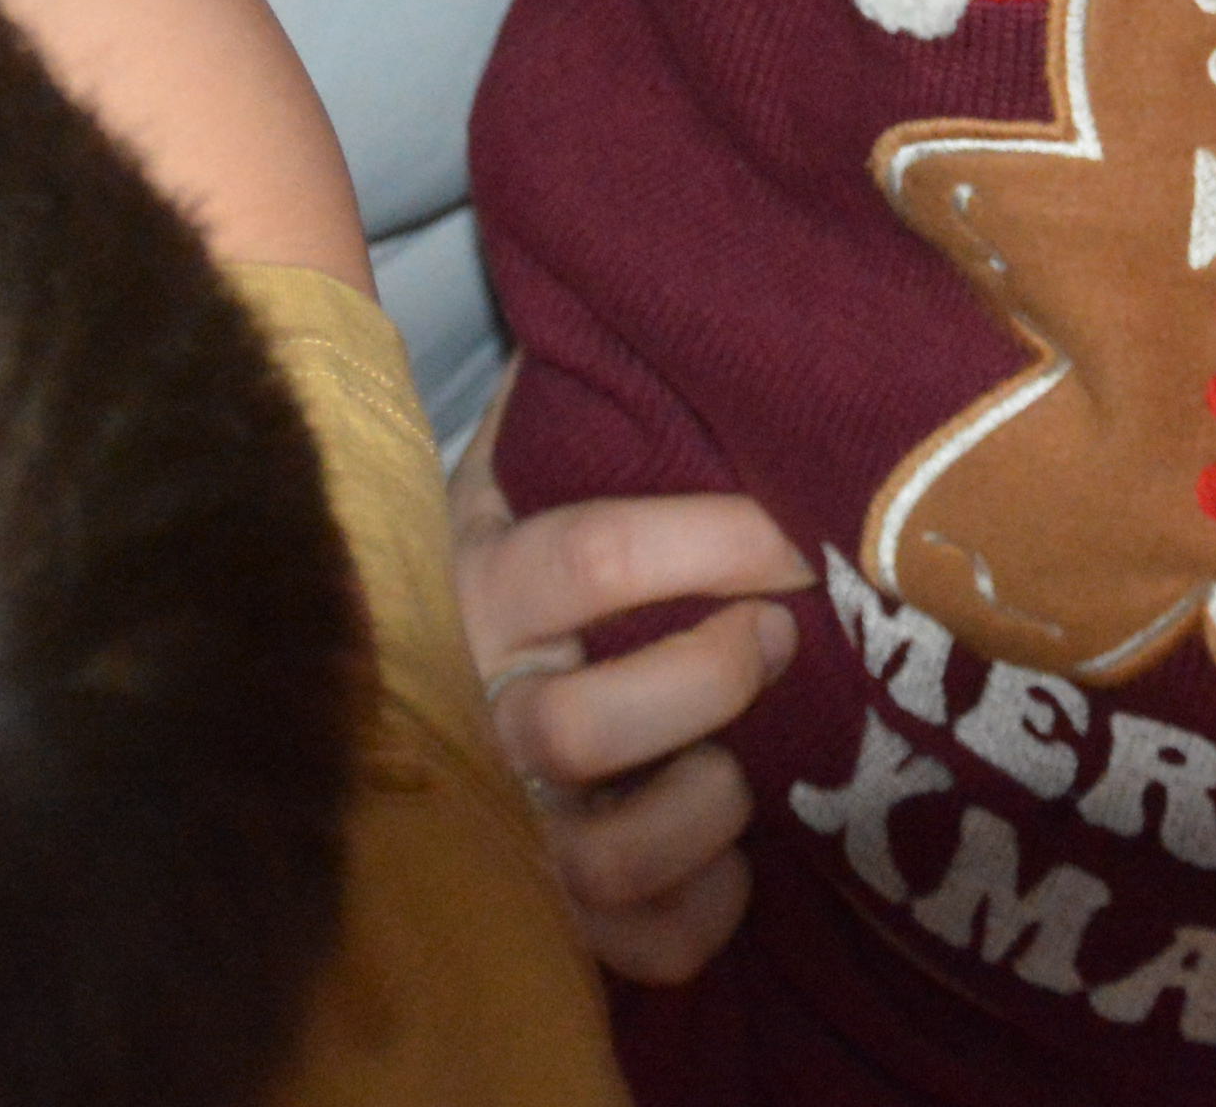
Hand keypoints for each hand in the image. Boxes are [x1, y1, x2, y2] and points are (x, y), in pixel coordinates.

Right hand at [449, 416, 817, 987]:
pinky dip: (700, 915)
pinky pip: (635, 947)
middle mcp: (487, 714)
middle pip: (580, 726)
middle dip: (707, 680)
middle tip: (779, 637)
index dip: (718, 542)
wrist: (413, 690)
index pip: (594, 559)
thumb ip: (566, 389)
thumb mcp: (513, 464)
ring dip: (700, 812)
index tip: (803, 526)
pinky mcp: (554, 916)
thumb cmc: (511, 557)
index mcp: (482, 586)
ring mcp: (516, 826)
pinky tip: (736, 865)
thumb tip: (642, 268)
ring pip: (603, 858)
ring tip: (747, 763)